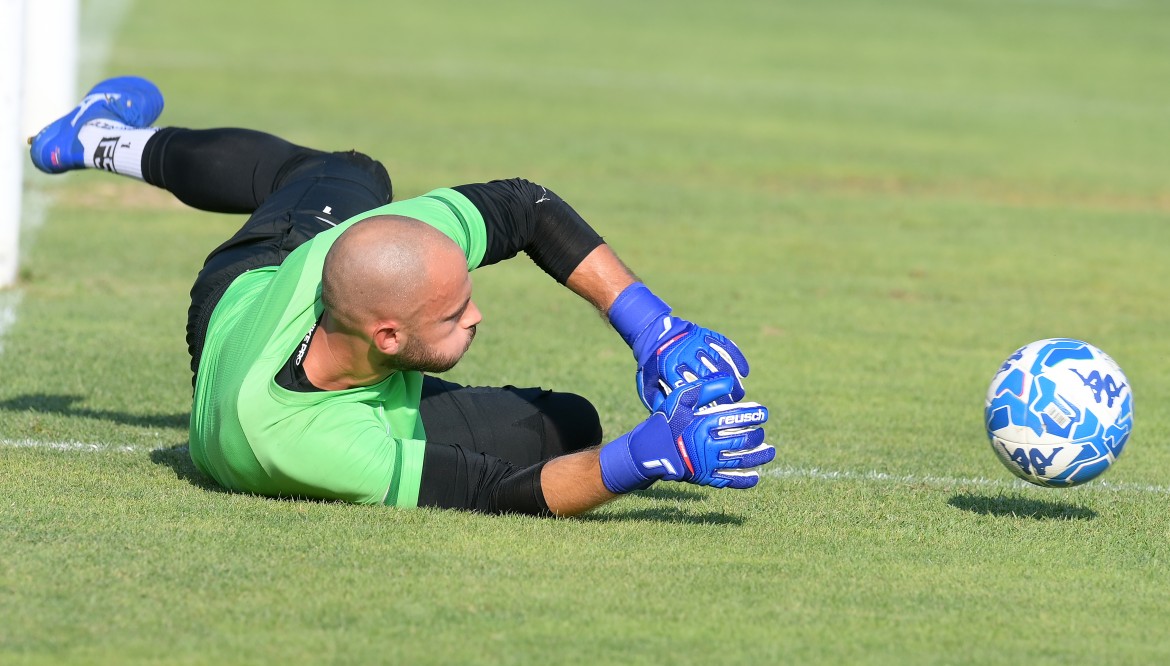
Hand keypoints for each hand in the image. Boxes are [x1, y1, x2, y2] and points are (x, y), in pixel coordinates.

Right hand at [599, 374, 774, 492]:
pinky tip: (756, 476)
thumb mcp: (681, 398)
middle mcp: (708, 445)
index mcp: (704, 424)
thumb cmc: (666, 421)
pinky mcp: (705, 478)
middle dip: (757, 434)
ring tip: (771, 451)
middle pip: (742, 439)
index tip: (764, 412)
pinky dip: (744, 480)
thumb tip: (730, 381)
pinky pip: (729, 481)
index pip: (736, 418)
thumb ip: (705, 388)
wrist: (649, 451)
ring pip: (741, 460)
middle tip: (761, 430)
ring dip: (759, 456)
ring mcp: (708, 464)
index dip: (754, 414)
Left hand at [635, 315, 748, 411]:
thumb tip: (671, 418)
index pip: (691, 388)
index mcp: (669, 366)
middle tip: (731, 406)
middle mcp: (685, 353)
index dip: (704, 402)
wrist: (653, 331)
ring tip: (738, 394)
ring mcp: (697, 342)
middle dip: (722, 393)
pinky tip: (744, 372)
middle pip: (709, 376)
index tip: (714, 414)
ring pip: (720, 362)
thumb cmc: (652, 364)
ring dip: (732, 379)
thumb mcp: (647, 382)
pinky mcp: (706, 334)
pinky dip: (737, 358)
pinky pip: (726, 346)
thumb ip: (657, 399)